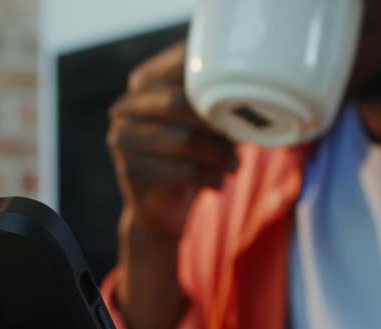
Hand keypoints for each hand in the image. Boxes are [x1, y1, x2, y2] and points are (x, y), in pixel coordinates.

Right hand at [108, 41, 237, 246]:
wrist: (160, 211)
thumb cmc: (188, 158)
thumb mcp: (203, 124)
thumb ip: (217, 100)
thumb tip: (257, 89)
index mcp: (142, 85)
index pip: (178, 66)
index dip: (213, 74)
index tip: (246, 89)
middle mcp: (126, 110)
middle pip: (180, 101)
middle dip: (217, 118)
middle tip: (242, 136)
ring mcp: (124, 141)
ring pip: (185, 138)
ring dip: (219, 153)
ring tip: (235, 165)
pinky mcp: (132, 173)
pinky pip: (183, 170)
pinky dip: (209, 176)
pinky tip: (219, 183)